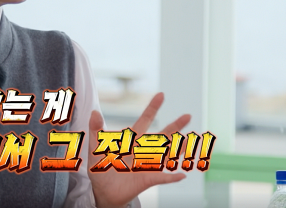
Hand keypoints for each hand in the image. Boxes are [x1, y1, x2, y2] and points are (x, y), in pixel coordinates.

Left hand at [88, 92, 190, 207]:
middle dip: (175, 126)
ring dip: (178, 149)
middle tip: (188, 116)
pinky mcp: (147, 179)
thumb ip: (95, 130)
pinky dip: (170, 177)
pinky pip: (161, 178)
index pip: (144, 120)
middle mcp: (143, 150)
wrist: (103, 190)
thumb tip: (94, 112)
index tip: (161, 95)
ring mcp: (147, 164)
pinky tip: (181, 175)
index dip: (152, 108)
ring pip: (167, 154)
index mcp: (132, 139)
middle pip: (162, 136)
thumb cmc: (101, 167)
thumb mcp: (95, 147)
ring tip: (191, 142)